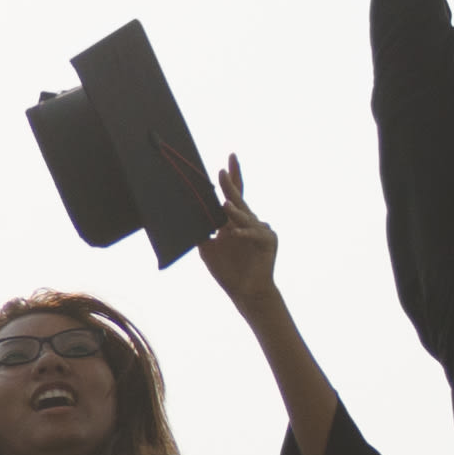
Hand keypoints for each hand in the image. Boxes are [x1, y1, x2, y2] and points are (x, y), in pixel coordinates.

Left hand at [194, 157, 278, 307]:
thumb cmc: (228, 271)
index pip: (233, 195)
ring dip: (235, 212)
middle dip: (230, 185)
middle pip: (239, 200)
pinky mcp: (269, 241)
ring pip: (246, 216)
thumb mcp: (207, 248)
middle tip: (222, 170)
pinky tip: (235, 233)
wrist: (245, 292)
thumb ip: (201, 231)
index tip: (227, 162)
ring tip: (225, 204)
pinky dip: (245, 233)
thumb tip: (184, 216)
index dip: (232, 178)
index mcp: (234, 221)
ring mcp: (261, 229)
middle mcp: (249, 221)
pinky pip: (255, 234)